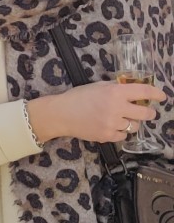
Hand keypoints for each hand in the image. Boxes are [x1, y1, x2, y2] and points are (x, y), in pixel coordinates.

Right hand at [27, 81, 164, 143]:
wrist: (61, 114)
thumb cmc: (78, 97)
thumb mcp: (97, 86)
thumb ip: (115, 88)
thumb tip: (132, 90)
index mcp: (115, 92)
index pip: (144, 91)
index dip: (156, 94)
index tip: (162, 96)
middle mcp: (117, 108)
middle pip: (146, 114)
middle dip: (148, 112)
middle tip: (145, 112)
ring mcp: (113, 124)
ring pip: (135, 126)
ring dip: (130, 122)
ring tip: (119, 119)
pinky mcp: (108, 136)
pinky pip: (123, 135)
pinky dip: (119, 131)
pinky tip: (109, 126)